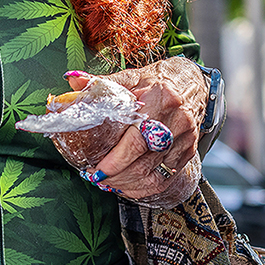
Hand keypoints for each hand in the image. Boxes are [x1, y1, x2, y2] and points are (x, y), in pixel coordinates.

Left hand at [66, 56, 205, 203]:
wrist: (192, 83)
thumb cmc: (157, 80)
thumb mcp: (131, 77)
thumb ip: (102, 82)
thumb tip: (71, 79)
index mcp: (159, 99)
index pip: (135, 140)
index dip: (114, 161)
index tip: (94, 169)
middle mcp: (176, 121)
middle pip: (144, 162)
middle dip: (117, 176)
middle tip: (96, 178)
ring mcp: (185, 138)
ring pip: (156, 175)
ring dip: (129, 185)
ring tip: (109, 184)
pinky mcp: (190, 150)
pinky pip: (167, 178)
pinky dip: (146, 187)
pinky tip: (129, 186)